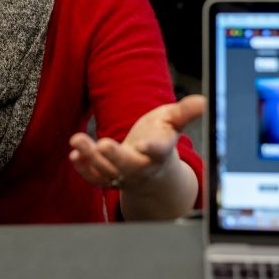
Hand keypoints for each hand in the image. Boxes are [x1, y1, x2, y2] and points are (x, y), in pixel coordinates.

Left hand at [68, 95, 204, 191]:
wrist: (151, 170)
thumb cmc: (160, 138)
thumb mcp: (173, 121)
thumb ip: (185, 112)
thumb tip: (204, 100)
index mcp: (160, 153)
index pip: (159, 151)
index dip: (153, 148)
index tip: (146, 144)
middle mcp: (141, 167)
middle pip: (128, 166)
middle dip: (115, 157)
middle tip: (104, 144)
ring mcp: (122, 175)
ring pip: (106, 172)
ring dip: (90, 158)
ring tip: (77, 139)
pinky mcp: (107, 178)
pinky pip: (94, 179)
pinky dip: (83, 169)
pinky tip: (74, 154)